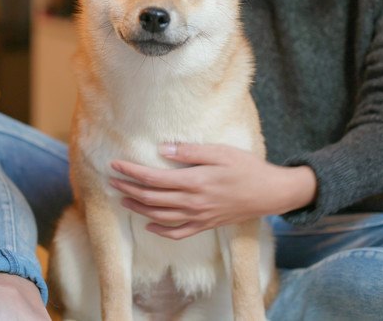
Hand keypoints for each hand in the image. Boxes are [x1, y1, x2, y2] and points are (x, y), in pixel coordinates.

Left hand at [109, 143, 315, 239]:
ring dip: (138, 208)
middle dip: (128, 190)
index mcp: (194, 182)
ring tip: (122, 199)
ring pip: (160, 216)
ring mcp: (198, 217)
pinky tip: (148, 225)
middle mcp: (193, 202)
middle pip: (151, 199)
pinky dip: (159, 230)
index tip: (116, 165)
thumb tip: (162, 149)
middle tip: (111, 181)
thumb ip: (190, 152)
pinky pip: (177, 232)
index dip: (131, 172)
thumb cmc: (247, 168)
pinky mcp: (205, 225)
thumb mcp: (220, 152)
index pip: (153, 179)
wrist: (271, 193)